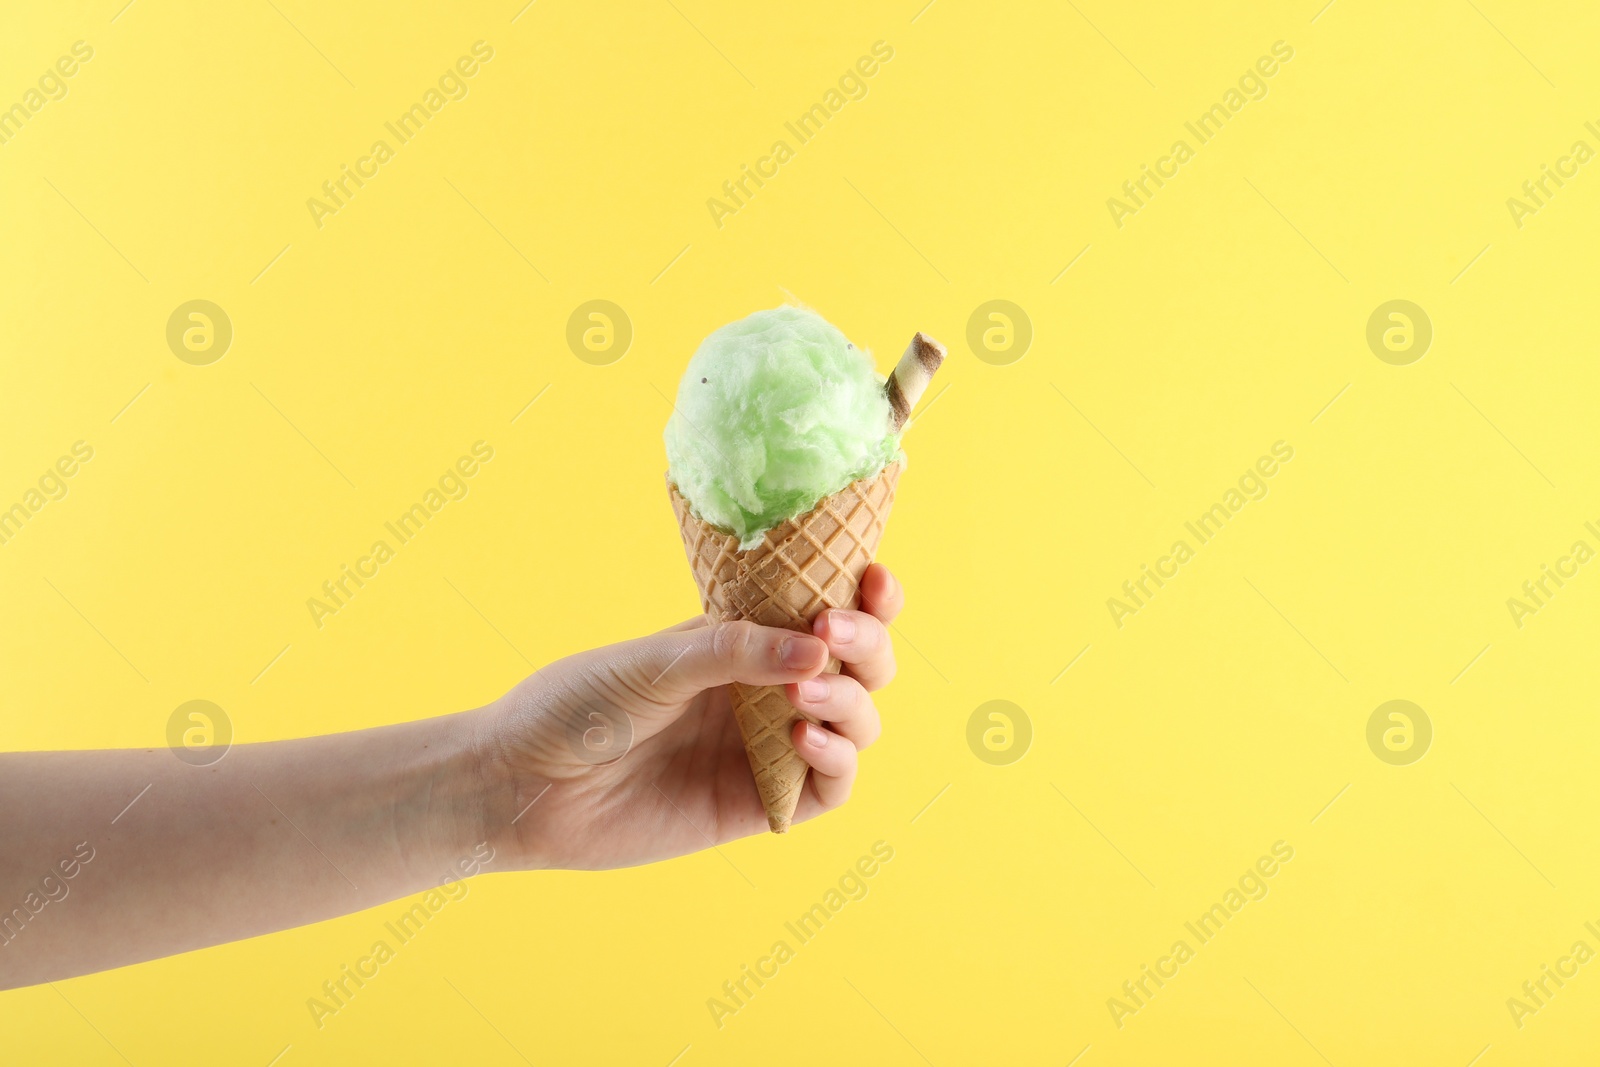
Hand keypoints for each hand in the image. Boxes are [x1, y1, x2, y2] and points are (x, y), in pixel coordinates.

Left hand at [478, 564, 903, 869]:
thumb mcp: (655, 661)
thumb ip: (737, 651)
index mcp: (741, 640)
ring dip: (850, 701)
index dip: (864, 595)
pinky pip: (828, 787)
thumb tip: (819, 645)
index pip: (824, 609)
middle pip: (858, 665)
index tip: (874, 578)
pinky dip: (834, 760)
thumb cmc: (576, 705)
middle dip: (868, 644)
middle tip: (836, 634)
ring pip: (856, 722)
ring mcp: (765, 748)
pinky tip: (801, 740)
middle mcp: (763, 690)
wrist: (524, 785)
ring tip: (805, 695)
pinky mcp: (759, 805)